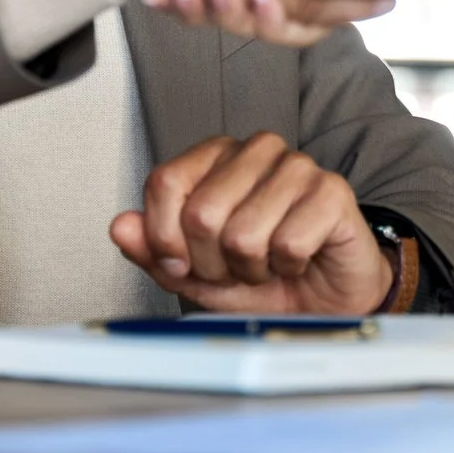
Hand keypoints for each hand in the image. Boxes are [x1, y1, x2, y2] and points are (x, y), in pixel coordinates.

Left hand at [109, 133, 393, 314]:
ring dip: (252, 269)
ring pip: (243, 234)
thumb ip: (154, 250)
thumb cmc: (263, 278)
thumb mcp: (195, 274)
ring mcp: (297, 166)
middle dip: (213, 262)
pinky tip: (297, 260)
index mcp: (216, 156)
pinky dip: (288, 268)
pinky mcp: (331, 191)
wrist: (324, 302)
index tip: (182, 263)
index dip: (165, 238)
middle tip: (235, 265)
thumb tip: (121, 226)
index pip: (164, 182)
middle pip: (200, 213)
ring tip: (267, 263)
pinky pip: (288, 244)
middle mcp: (256, 150)